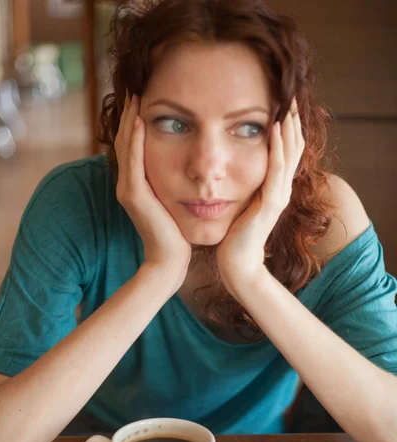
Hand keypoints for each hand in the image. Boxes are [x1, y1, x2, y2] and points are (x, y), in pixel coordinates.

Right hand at [115, 94, 190, 289]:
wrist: (170, 259)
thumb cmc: (177, 231)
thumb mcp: (174, 200)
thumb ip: (172, 181)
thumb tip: (187, 163)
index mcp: (136, 183)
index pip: (134, 144)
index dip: (137, 120)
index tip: (147, 96)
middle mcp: (127, 183)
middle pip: (126, 140)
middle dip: (131, 113)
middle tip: (138, 85)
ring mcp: (127, 189)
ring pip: (126, 146)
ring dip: (131, 119)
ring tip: (137, 95)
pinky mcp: (133, 196)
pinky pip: (133, 161)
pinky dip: (136, 140)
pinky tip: (141, 121)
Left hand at [216, 99, 304, 297]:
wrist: (236, 264)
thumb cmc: (234, 236)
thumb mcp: (240, 203)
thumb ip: (243, 186)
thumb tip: (231, 169)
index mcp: (274, 188)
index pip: (286, 150)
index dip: (287, 126)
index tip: (282, 101)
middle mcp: (281, 189)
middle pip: (294, 147)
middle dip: (293, 120)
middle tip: (292, 93)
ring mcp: (279, 196)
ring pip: (291, 154)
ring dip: (290, 126)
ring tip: (288, 102)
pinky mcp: (271, 204)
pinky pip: (277, 170)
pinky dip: (278, 148)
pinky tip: (275, 128)